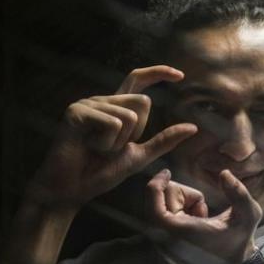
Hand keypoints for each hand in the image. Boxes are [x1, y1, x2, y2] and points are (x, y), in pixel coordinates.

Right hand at [30, 65, 197, 208]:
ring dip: (118, 143)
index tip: (180, 75)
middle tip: (110, 149)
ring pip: (129, 116)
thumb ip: (163, 141)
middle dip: (136, 133)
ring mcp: (88, 103)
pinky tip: (87, 148)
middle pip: (143, 102)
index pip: (138, 80)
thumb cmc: (99, 174)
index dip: (159, 73)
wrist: (70, 191)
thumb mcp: (139, 156)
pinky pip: (112, 123)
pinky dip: (106, 143)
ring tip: (95, 150)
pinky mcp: (76, 111)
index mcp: (115, 108)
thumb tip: (193, 127)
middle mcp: (102, 100)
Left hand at [146, 168, 262, 263]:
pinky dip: (179, 212)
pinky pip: (164, 217)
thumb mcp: (248, 216)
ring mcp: (162, 242)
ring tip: (201, 218)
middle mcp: (164, 238)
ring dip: (182, 204)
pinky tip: (195, 222)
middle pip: (160, 199)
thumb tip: (224, 173)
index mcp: (177, 230)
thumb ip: (238, 193)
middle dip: (182, 194)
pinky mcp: (163, 244)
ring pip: (163, 206)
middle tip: (202, 207)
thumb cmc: (239, 243)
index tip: (167, 172)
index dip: (157, 182)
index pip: (152, 200)